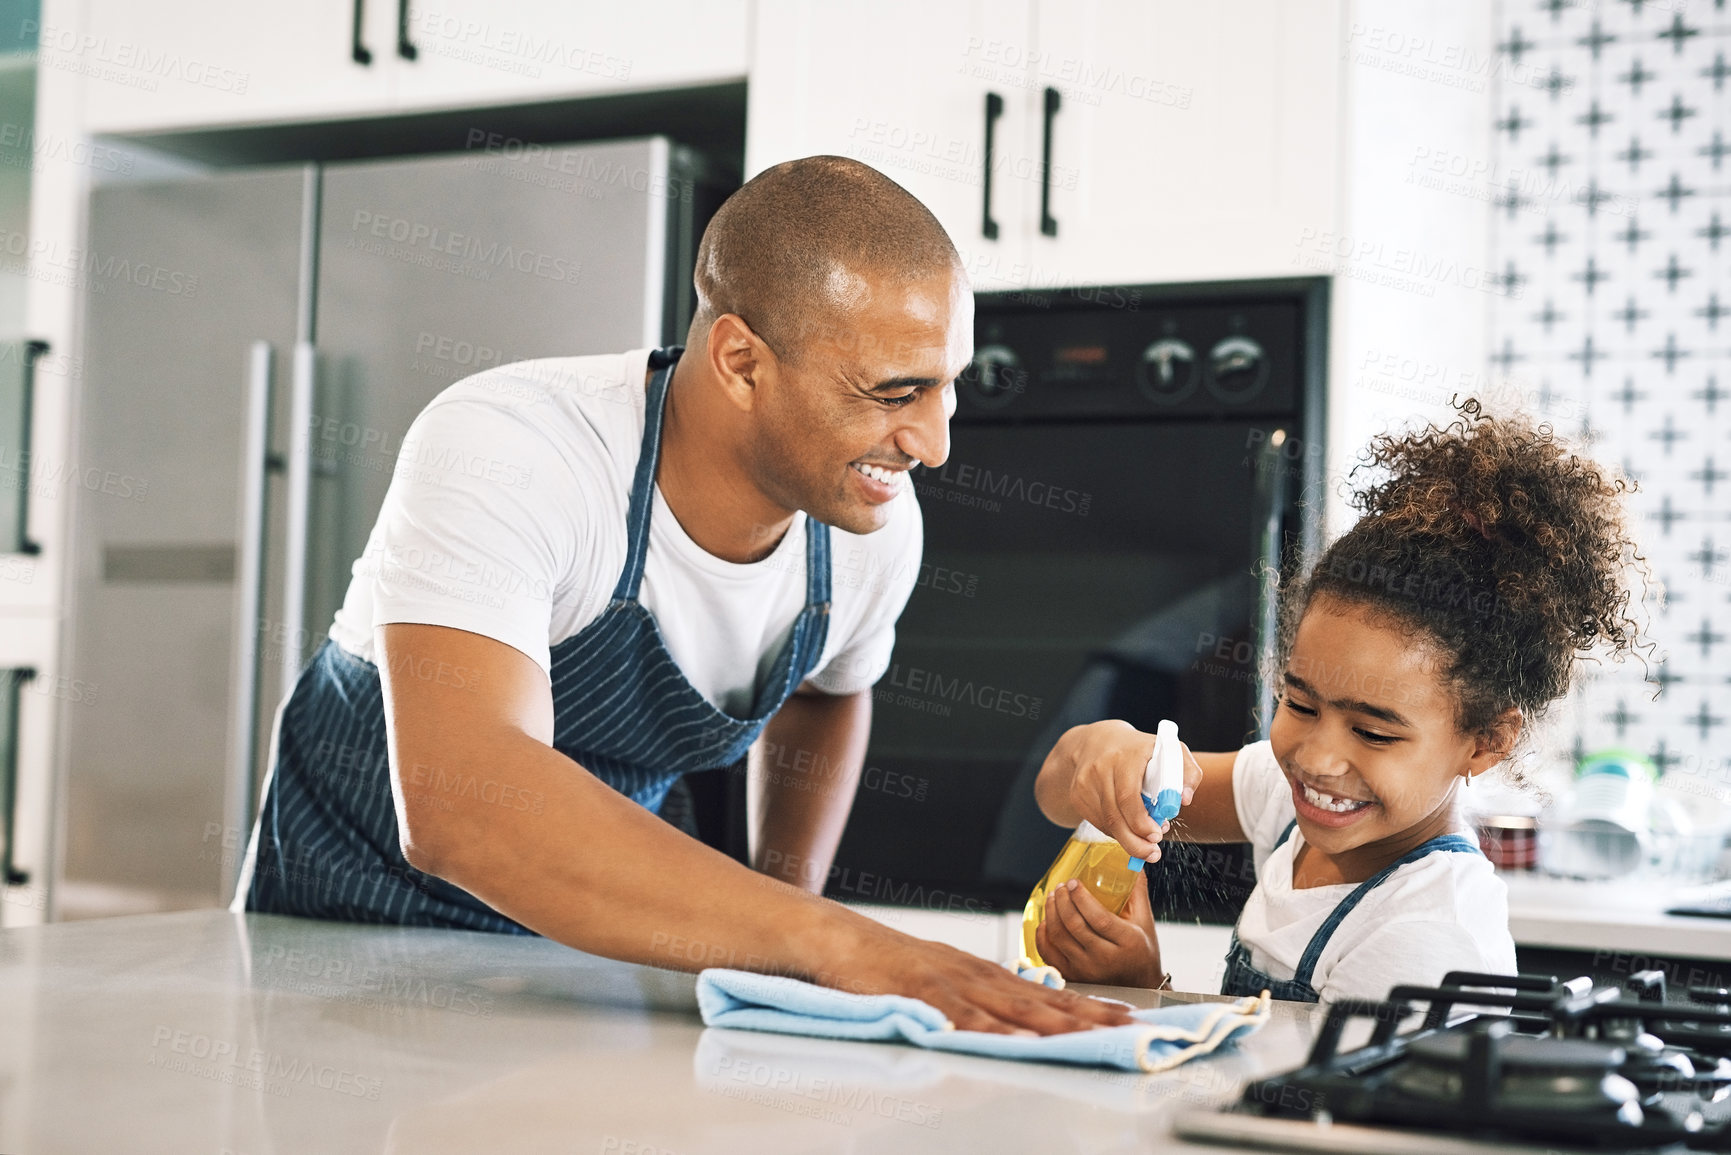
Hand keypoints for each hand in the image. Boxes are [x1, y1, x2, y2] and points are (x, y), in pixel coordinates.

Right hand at [837, 924, 1135, 1034]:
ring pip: (1013, 1006)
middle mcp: (976, 974)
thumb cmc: (888, 963)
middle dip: (1086, 1013)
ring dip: (1055, 1022)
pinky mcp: (926, 993)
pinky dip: (995, 1029)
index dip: (1085, 1004)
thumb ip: (976, 996)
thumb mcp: (942, 977)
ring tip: (1090, 1034)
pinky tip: (1019, 1040)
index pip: (1044, 991)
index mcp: (982, 972)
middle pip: (1041, 998)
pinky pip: (965, 1016)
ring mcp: (954, 982)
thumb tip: (1011, 1019)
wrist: (843, 939)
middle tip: (1125, 1025)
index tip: (1121, 1014)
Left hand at [1034, 871, 1164, 987]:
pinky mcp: (1074, 977)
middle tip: (1060, 887)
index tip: (1073, 882)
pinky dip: (1043, 935)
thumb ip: (1137, 891)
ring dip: (1051, 914)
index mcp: (1127, 942)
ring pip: (1059, 938)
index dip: (1082, 898)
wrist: (1139, 985)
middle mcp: (1106, 959)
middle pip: (1075, 927)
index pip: (1099, 918)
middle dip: (1062, 902)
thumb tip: (1133, 861)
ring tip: (1053, 898)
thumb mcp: (1145, 921)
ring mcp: (1088, 971)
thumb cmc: (1142, 949)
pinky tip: (1046, 921)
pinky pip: (1049, 954)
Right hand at [1055, 720, 1202, 862]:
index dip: (1141, 820)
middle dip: (1135, 841)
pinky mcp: (1077, 794)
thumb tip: (1184, 800)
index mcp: (1127, 754)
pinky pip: (1098, 822)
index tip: (1157, 835)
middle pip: (1115, 815)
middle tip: (1152, 853)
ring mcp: (1085, 781)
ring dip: (1127, 839)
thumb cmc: (1141, 750)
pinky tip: (1127, 827)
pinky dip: (1115, 831)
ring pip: (1106, 822)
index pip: (1128, 795)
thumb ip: (1187, 773)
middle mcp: (1102, 766)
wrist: (1097, 741)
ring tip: (1145, 846)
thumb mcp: (1170, 751)